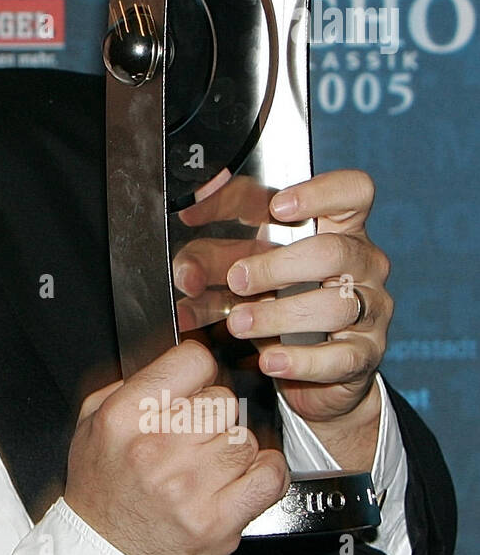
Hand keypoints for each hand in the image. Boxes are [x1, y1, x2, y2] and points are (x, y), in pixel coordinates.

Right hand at [65, 341, 288, 554]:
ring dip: (233, 449)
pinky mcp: (217, 521)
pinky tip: (245, 477)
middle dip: (213, 415)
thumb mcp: (91, 427)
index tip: (197, 384)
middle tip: (196, 435)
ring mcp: (189, 487)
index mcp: (123, 418)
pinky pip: (268, 476)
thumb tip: (176, 363)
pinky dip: (265, 472)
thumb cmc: (101, 492)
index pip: (192, 362)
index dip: (199, 370)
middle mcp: (156, 448)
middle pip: (222, 400)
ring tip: (210, 464)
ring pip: (244, 437)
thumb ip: (129, 386)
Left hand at [176, 169, 391, 468]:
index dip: (320, 192)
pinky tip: (270, 360)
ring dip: (278, 315)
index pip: (352, 192)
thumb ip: (209, 255)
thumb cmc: (274, 297)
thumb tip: (183, 255)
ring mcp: (370, 308)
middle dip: (277, 266)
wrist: (307, 362)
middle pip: (334, 251)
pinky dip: (300, 360)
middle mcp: (362, 262)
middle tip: (236, 280)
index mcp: (338, 227)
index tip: (276, 206)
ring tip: (238, 324)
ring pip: (336, 305)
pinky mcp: (364, 353)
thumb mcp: (238, 266)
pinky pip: (341, 356)